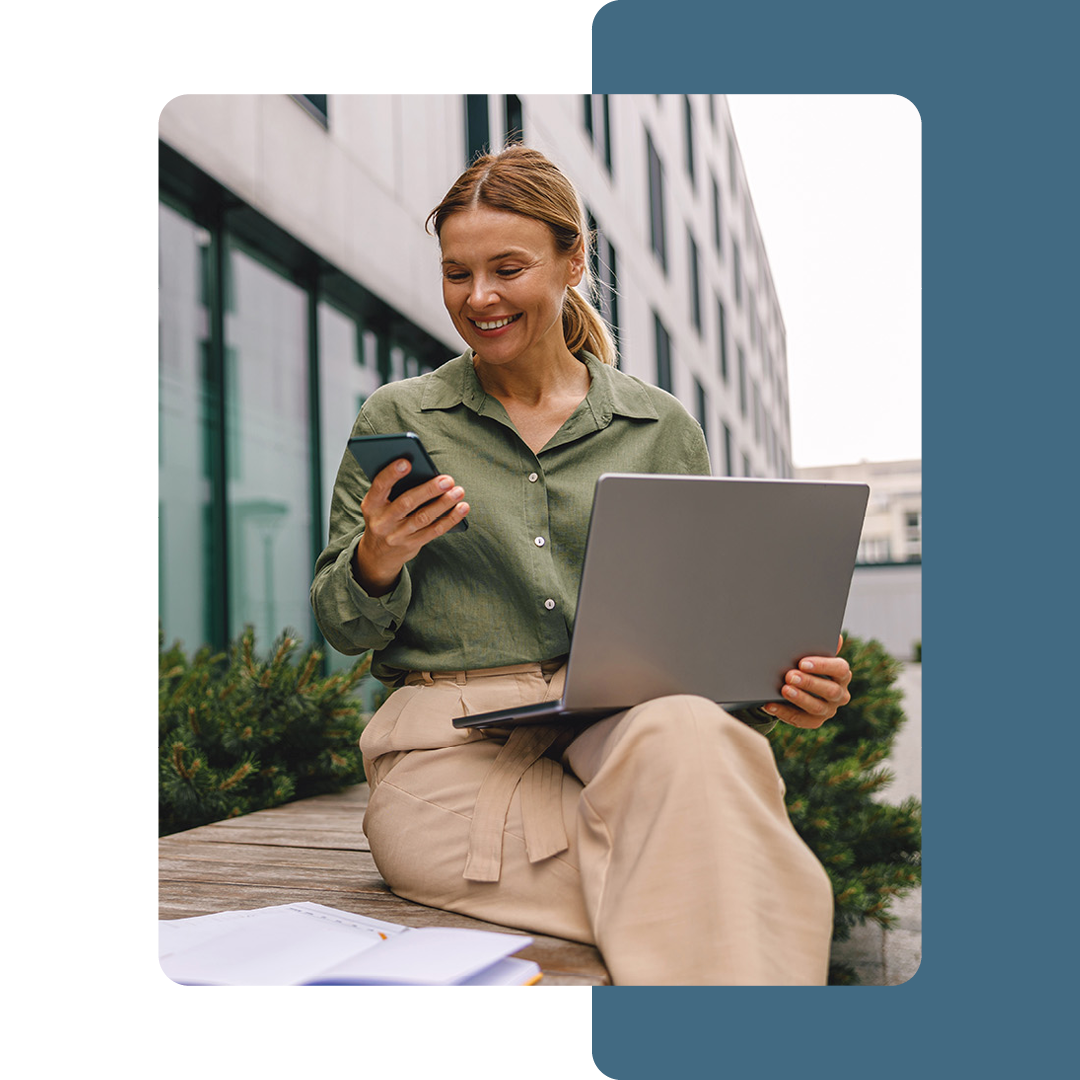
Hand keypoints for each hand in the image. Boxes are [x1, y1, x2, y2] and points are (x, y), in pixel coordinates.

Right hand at [352, 458, 469, 594]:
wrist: (378, 554)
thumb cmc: (384, 517)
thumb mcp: (379, 504)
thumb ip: (394, 489)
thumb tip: (424, 471)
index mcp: (371, 504)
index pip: (380, 486)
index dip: (391, 474)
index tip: (407, 462)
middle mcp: (382, 521)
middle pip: (407, 503)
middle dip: (429, 490)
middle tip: (447, 480)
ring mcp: (397, 535)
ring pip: (423, 517)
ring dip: (444, 503)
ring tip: (459, 491)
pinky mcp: (412, 544)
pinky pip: (434, 531)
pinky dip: (450, 518)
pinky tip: (462, 508)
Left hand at [761, 634, 850, 729]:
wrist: (794, 683)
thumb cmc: (804, 665)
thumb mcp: (810, 654)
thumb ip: (820, 646)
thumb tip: (836, 637)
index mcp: (842, 674)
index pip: (840, 669)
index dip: (823, 666)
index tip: (802, 662)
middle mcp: (840, 694)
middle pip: (830, 690)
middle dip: (809, 683)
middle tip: (789, 675)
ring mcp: (829, 709)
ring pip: (817, 707)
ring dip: (799, 698)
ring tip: (784, 689)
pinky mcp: (815, 721)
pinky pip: (801, 720)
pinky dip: (784, 712)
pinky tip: (770, 705)